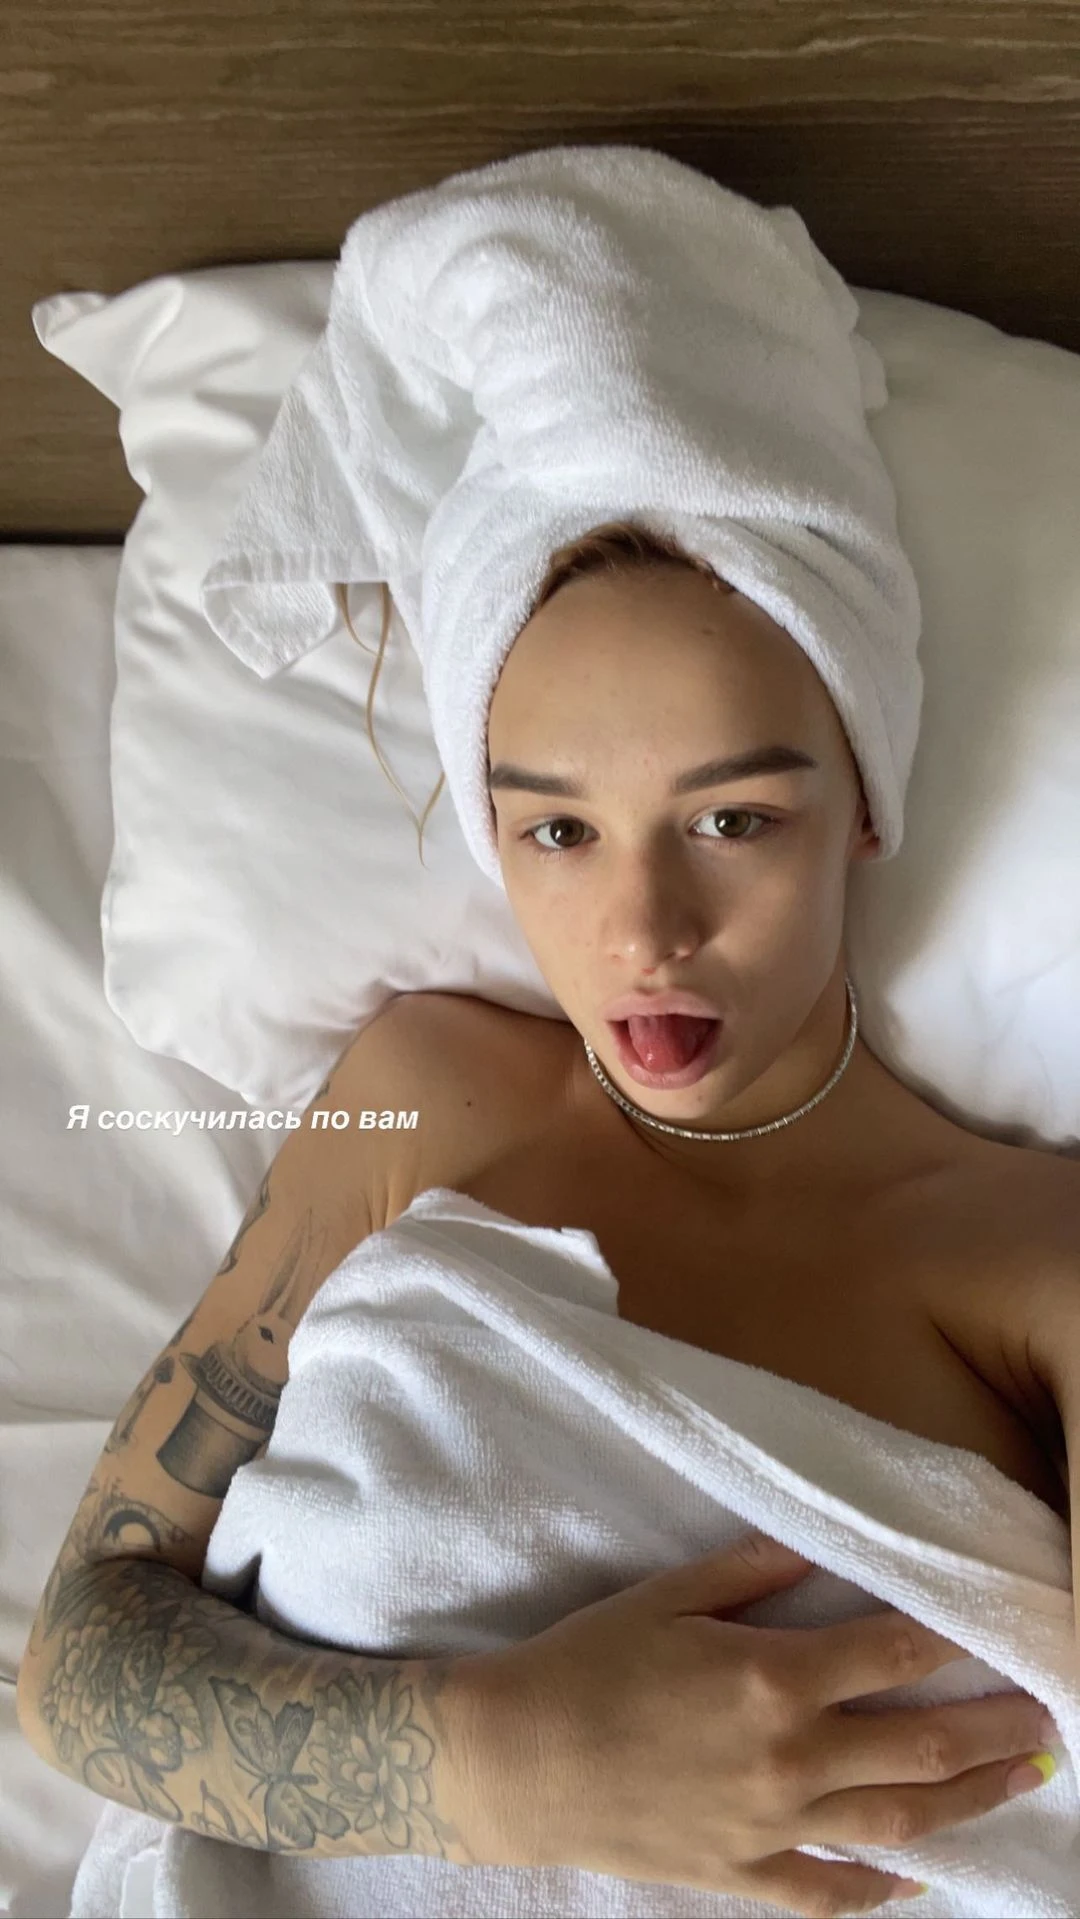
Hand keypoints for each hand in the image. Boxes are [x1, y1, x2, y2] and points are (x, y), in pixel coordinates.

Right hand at [461, 1531, 1055, 1915]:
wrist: (514, 1762)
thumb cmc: (585, 1663)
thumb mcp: (665, 1597)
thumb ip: (748, 1573)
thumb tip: (814, 1548)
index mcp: (770, 1676)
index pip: (891, 1652)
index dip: (952, 1640)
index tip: (998, 1630)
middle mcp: (787, 1756)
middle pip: (917, 1744)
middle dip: (992, 1731)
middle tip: (1046, 1720)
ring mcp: (769, 1824)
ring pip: (894, 1820)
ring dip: (967, 1803)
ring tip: (1020, 1783)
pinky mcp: (740, 1873)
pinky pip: (827, 1892)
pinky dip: (878, 1892)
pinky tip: (918, 1882)